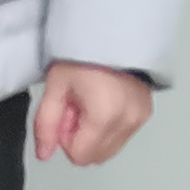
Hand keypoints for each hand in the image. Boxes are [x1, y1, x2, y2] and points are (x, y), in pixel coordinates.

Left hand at [32, 64, 152, 165]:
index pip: (80, 155)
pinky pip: (122, 136)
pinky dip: (109, 127)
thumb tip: (43, 155)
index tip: (66, 112)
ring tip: (90, 103)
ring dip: (94, 133)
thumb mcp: (55, 87)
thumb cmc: (80, 56)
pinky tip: (103, 102)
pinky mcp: (146, 114)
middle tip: (77, 107)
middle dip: (81, 138)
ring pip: (109, 149)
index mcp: (104, 117)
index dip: (66, 138)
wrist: (112, 33)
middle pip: (96, 156)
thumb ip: (46, 124)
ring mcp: (140, 119)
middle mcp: (127, 122)